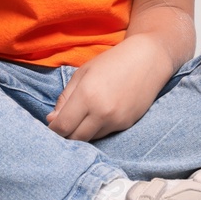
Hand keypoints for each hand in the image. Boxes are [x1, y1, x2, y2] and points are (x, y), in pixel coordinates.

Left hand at [46, 36, 176, 141]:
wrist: (148, 60)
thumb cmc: (112, 62)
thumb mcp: (82, 74)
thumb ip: (65, 98)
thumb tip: (52, 120)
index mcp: (87, 96)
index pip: (62, 127)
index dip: (54, 129)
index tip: (52, 125)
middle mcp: (101, 112)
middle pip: (75, 139)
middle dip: (66, 135)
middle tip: (64, 125)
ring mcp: (116, 121)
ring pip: (90, 139)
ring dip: (82, 132)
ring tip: (82, 117)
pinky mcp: (126, 125)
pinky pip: (105, 134)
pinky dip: (97, 129)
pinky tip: (99, 114)